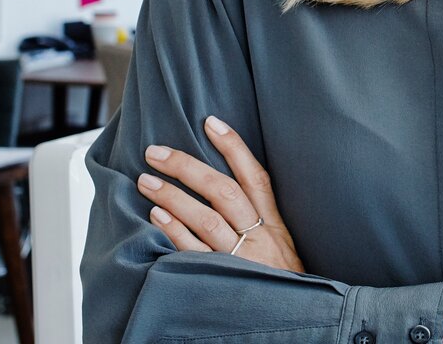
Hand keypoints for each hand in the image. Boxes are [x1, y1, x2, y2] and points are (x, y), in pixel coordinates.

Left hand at [136, 115, 303, 272]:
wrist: (296, 320)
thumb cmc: (283, 282)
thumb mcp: (282, 246)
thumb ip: (261, 219)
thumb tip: (228, 184)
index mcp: (276, 224)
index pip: (256, 177)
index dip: (234, 147)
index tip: (211, 122)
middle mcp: (260, 237)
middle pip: (223, 192)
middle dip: (188, 167)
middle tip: (157, 152)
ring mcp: (240, 259)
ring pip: (206, 219)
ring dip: (173, 196)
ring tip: (146, 180)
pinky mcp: (222, 280)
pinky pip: (194, 253)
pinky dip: (174, 232)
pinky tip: (156, 216)